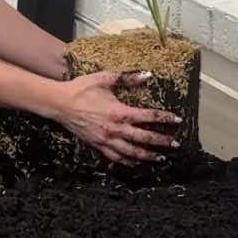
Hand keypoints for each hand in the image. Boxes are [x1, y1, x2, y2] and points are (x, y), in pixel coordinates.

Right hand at [52, 71, 179, 164]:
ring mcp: (106, 139)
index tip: (178, 120)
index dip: (165, 118)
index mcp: (119, 112)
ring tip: (160, 158)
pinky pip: (115, 157)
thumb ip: (127, 78)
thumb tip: (148, 75)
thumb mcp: (104, 78)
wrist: (59, 104)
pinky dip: (128, 162)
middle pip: (144, 138)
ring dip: (147, 156)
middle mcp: (115, 129)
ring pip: (131, 152)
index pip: (148, 116)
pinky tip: (136, 163)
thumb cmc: (81, 89)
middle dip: (161, 142)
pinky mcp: (97, 145)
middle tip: (175, 145)